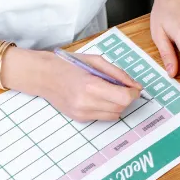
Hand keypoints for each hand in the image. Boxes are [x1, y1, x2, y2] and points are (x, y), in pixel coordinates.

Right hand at [4, 49, 140, 121]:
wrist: (44, 76)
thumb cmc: (69, 65)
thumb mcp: (96, 61)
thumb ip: (118, 74)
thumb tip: (136, 86)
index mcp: (91, 85)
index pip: (124, 98)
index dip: (133, 93)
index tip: (133, 87)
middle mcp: (86, 103)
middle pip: (121, 108)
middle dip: (126, 98)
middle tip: (120, 87)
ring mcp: (82, 113)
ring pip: (114, 115)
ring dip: (117, 104)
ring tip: (107, 91)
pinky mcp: (80, 119)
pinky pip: (103, 117)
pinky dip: (106, 108)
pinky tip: (96, 97)